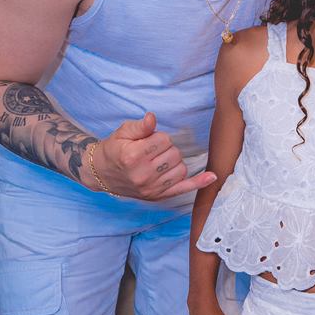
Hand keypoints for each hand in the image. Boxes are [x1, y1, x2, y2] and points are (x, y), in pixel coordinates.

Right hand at [89, 113, 216, 200]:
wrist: (102, 174)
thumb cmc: (114, 150)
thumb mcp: (122, 133)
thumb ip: (140, 127)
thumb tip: (152, 118)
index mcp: (133, 157)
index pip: (163, 140)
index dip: (158, 137)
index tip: (148, 140)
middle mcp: (143, 175)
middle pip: (174, 154)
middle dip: (166, 148)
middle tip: (153, 150)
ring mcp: (151, 188)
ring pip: (181, 169)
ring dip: (174, 161)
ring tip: (159, 160)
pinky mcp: (158, 196)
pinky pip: (184, 189)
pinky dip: (199, 183)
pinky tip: (212, 176)